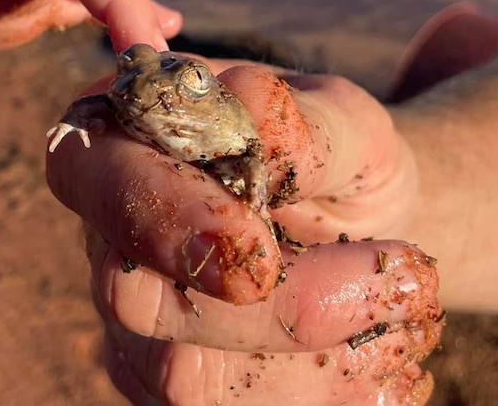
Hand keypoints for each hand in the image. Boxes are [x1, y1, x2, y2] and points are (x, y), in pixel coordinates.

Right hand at [46, 60, 441, 404]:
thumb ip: (297, 124)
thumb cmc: (332, 155)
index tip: (260, 243)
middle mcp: (113, 238)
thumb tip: (259, 136)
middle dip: (270, 309)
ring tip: (409, 301)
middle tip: (400, 283)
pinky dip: (332, 389)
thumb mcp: (339, 118)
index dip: (160, 211)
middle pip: (133, 295)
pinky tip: (384, 350)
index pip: (88, 170)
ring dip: (324, 357)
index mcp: (124, 141)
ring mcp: (138, 322)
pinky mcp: (177, 381)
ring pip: (188, 377)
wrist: (362, 225)